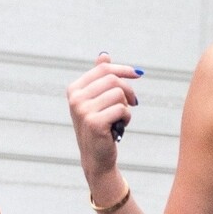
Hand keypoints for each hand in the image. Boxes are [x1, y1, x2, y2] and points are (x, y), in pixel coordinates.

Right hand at [66, 52, 141, 193]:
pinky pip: (121, 109)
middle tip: (134, 102)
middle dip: (128, 90)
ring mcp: (83, 110)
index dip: (123, 69)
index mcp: (74, 89)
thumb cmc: (99, 127)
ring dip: (126, 106)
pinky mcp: (94, 122)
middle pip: (113, 79)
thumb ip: (99, 78)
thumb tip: (104, 55)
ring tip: (121, 118)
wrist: (96, 158)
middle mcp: (75, 98)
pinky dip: (127, 117)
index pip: (104, 69)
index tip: (138, 74)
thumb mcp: (97, 101)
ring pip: (118, 94)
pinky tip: (120, 126)